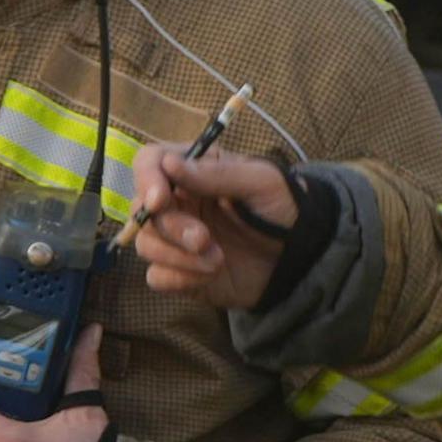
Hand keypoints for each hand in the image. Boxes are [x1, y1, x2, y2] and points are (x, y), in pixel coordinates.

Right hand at [127, 146, 298, 310]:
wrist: (299, 258)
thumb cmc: (282, 209)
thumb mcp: (261, 182)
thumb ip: (217, 174)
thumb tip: (169, 163)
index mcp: (193, 171)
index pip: (148, 163)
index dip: (146, 179)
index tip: (160, 201)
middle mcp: (178, 203)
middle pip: (142, 210)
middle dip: (172, 228)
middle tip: (204, 240)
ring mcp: (176, 239)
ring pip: (146, 245)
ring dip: (178, 256)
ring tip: (218, 261)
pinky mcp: (180, 272)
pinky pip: (157, 277)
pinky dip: (179, 279)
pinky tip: (210, 277)